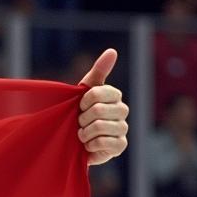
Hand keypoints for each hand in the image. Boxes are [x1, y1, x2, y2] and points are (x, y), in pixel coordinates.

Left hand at [77, 49, 128, 165]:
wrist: (73, 143)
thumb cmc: (78, 114)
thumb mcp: (83, 92)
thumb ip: (98, 72)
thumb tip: (112, 51)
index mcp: (114, 96)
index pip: (98, 92)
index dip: (84, 101)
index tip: (79, 106)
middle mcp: (122, 110)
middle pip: (97, 110)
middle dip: (82, 119)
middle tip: (79, 123)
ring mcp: (123, 128)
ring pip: (99, 126)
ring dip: (84, 133)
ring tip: (83, 135)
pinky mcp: (120, 146)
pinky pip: (103, 142)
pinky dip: (90, 145)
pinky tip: (89, 145)